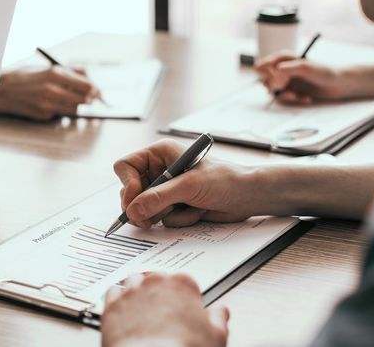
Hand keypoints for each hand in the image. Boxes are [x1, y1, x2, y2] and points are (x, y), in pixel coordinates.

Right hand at [0, 66, 98, 119]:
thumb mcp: (46, 67)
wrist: (1, 90)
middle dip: (89, 98)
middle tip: (91, 97)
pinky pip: (61, 113)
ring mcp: (48, 104)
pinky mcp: (44, 115)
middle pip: (84, 99)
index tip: (97, 90)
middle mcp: (53, 89)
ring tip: (68, 97)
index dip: (95, 88)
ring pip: (75, 108)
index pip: (87, 84)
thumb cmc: (24, 76)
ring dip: (76, 104)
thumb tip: (89, 76)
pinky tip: (51, 102)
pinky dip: (61, 109)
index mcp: (55, 73)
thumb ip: (69, 71)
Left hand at [102, 273, 228, 346]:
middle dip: (160, 291)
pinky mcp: (111, 305)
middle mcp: (154, 283)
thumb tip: (221, 312)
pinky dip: (117, 299)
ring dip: (137, 290)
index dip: (185, 295)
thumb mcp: (216, 335)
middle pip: (157, 278)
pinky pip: (112, 293)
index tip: (185, 307)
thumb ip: (219, 318)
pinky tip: (123, 309)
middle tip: (164, 310)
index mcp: (181, 285)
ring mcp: (131, 293)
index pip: (184, 280)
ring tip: (142, 307)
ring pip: (133, 281)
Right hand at [113, 139, 259, 227]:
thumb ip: (159, 197)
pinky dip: (178, 220)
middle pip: (131, 191)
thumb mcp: (189, 186)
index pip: (125, 167)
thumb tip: (133, 210)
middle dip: (143, 206)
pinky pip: (161, 218)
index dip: (127, 185)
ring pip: (145, 208)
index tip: (135, 202)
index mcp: (160, 154)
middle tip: (151, 219)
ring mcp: (166, 189)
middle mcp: (159, 170)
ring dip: (165, 214)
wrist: (248, 196)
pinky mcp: (174, 206)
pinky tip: (195, 212)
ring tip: (187, 209)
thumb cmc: (225, 179)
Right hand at [255, 52, 345, 104]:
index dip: (266, 76)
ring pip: (273, 92)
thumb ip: (287, 70)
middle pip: (264, 80)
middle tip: (288, 89)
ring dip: (285, 96)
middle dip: (275, 88)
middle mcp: (282, 69)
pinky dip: (294, 100)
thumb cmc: (325, 72)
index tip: (279, 81)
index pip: (261, 66)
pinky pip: (283, 99)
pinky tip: (305, 98)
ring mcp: (286, 80)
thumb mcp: (306, 68)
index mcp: (283, 59)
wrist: (339, 85)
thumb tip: (274, 78)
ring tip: (298, 95)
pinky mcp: (291, 90)